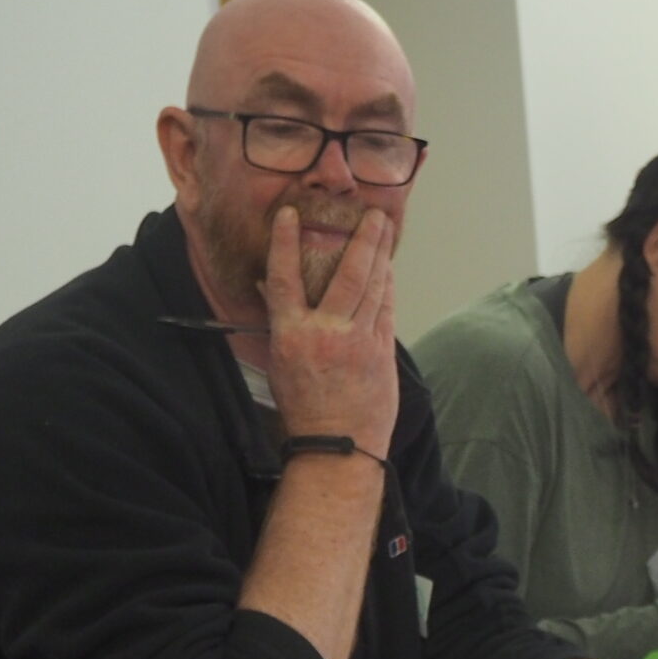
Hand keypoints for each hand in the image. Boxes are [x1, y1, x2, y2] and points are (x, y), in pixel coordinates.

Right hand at [261, 205, 398, 456]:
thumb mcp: (280, 362)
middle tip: (372, 213)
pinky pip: (385, 309)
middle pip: (347, 274)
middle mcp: (326, 333)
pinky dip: (387, 286)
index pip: (284, 278)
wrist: (337, 445)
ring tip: (384, 229)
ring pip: (372, 287)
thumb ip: (280, 322)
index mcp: (291, 335)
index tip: (290, 213)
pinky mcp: (381, 352)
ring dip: (380, 255)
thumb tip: (270, 289)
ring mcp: (358, 341)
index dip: (285, 243)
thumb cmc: (303, 406)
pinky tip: (387, 269)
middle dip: (362, 240)